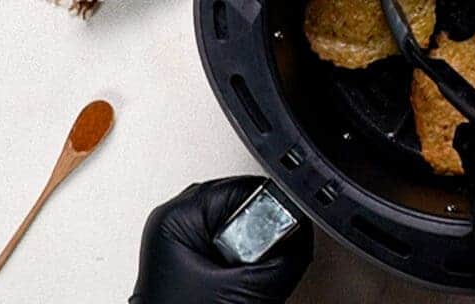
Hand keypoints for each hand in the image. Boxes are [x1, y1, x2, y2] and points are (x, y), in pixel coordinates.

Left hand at [130, 176, 312, 303]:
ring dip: (249, 242)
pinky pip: (220, 238)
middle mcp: (170, 221)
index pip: (241, 186)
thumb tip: (303, 232)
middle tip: (264, 254)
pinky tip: (239, 273)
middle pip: (237, 201)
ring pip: (231, 220)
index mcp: (177, 217)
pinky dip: (236, 253)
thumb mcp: (250, 287)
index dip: (272, 207)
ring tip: (249, 268)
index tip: (283, 229)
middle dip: (260, 225)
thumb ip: (286, 255)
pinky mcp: (180, 254)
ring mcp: (173, 238)